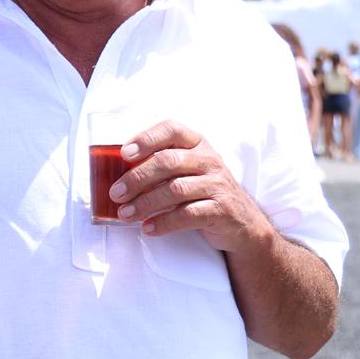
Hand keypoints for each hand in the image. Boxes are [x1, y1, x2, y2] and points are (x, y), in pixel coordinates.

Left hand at [107, 119, 275, 256]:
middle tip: (116, 193)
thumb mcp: (189, 171)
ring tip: (125, 214)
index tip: (124, 153)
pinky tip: (148, 228)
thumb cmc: (204, 192)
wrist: (243, 223)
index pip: (171, 130)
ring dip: (145, 203)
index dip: (146, 138)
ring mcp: (217, 185)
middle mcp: (209, 160)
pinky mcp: (221, 210)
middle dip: (137, 178)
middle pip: (168, 162)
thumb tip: (117, 173)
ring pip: (175, 190)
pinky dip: (164, 223)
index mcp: (197, 144)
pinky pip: (187, 215)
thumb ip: (162, 166)